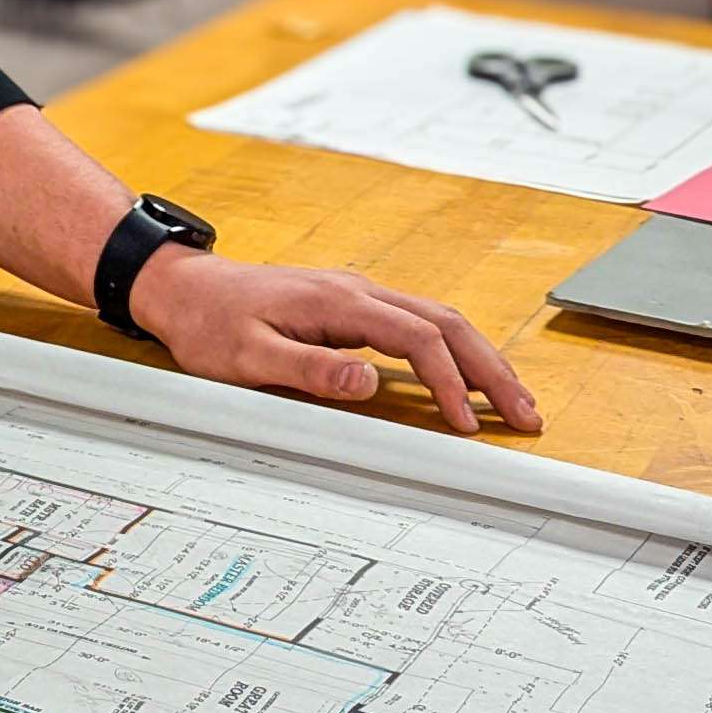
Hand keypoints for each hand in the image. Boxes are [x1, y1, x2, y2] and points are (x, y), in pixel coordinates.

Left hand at [130, 249, 539, 437]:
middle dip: (492, 369)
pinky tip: (466, 377)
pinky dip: (452, 350)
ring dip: (480, 359)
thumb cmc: (210, 324)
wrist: (184, 289)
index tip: (466, 423)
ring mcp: (357, 295)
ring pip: (439, 320)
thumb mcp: (249, 357)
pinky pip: (418, 324)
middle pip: (446, 323)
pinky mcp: (351, 306)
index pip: (417, 338)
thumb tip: (370, 382)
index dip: (448, 381)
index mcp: (338, 302)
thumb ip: (310, 369)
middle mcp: (358, 290)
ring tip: (512, 401)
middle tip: (527, 413)